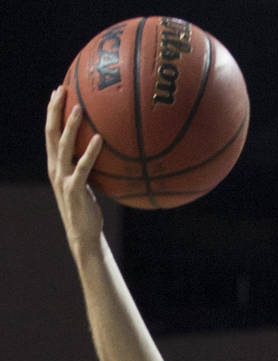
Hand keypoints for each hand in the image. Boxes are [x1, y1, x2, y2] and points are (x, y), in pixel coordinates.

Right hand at [45, 87, 104, 248]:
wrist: (83, 234)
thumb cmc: (88, 208)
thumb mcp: (87, 183)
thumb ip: (90, 167)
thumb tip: (107, 150)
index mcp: (56, 164)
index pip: (50, 132)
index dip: (52, 111)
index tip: (58, 91)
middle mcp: (55, 167)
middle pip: (50, 132)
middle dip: (54, 110)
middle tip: (61, 90)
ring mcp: (62, 178)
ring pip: (63, 146)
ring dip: (71, 126)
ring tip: (80, 108)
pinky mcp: (74, 189)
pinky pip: (83, 167)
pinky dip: (90, 152)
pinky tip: (99, 139)